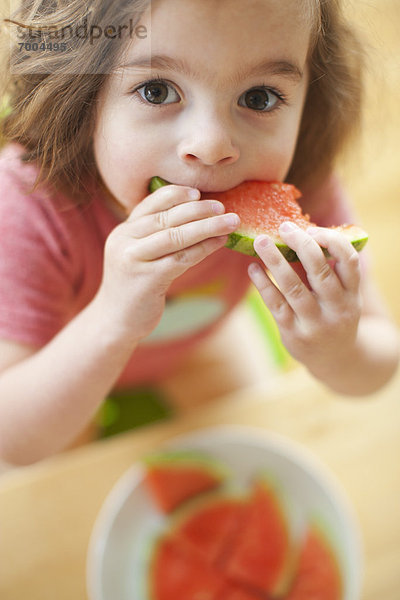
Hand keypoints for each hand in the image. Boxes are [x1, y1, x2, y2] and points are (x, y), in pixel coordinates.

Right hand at [95, 184, 239, 341]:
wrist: (115, 320)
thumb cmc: (133, 286)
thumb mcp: (136, 255)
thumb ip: (152, 236)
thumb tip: (192, 216)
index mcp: (123, 231)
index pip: (151, 204)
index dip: (176, 195)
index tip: (199, 193)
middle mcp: (124, 241)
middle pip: (166, 218)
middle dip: (198, 210)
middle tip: (223, 206)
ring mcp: (134, 259)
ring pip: (176, 236)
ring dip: (207, 227)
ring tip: (230, 222)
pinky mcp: (147, 279)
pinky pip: (181, 259)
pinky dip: (204, 248)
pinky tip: (220, 243)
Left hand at [248, 222, 362, 377]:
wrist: (336, 360)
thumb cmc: (335, 315)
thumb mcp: (343, 296)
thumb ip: (328, 270)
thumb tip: (297, 235)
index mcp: (352, 294)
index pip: (349, 261)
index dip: (332, 242)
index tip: (312, 230)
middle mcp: (337, 308)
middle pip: (320, 271)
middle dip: (301, 245)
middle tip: (283, 227)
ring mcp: (315, 323)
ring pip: (293, 287)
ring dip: (275, 261)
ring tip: (260, 241)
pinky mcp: (294, 333)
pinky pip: (275, 304)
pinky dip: (263, 283)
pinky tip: (253, 268)